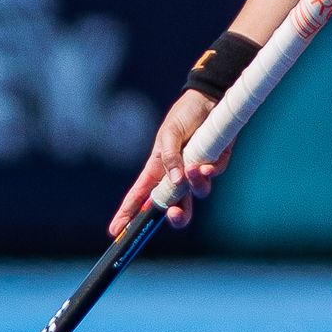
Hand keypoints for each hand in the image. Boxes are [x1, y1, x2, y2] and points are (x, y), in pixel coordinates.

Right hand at [111, 90, 226, 233]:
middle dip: (175, 216)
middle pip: (173, 207)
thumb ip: (170, 157)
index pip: (139, 196)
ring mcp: (196, 172)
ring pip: (196, 194)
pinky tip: (207, 164)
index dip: (127, 214)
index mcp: (157, 168)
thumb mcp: (169, 133)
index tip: (116, 232)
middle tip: (174, 214)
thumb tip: (176, 181)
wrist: (211, 99)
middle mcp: (176, 175)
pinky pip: (212, 176)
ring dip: (195, 186)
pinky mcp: (214, 164)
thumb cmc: (184, 114)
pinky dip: (209, 172)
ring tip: (196, 169)